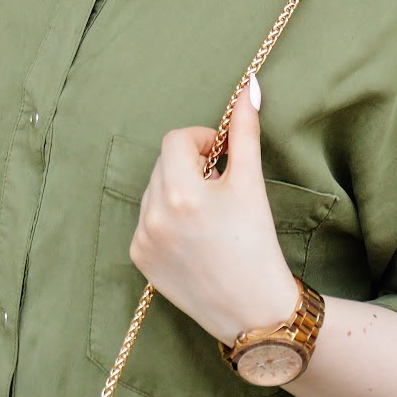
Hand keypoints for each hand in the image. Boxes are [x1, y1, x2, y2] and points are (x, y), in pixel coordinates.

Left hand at [129, 76, 298, 344]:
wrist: (254, 311)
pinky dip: (166, 217)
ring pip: (154, 189)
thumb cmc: (257, 244)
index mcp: (180, 191)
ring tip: (209, 216)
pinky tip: (194, 237)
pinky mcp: (139, 258)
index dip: (202, 141)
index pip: (177, 140)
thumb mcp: (251, 184)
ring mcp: (142, 238)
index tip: (222, 157)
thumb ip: (244, 131)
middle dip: (191, 165)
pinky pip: (147, 218)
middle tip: (220, 189)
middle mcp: (153, 214)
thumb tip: (248, 86)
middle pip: (164, 162)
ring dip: (178, 189)